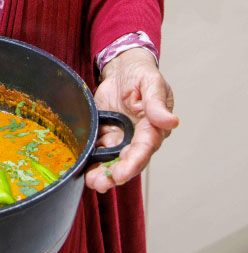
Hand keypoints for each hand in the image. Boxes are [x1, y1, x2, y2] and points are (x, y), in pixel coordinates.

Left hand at [84, 47, 178, 192]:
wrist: (123, 67)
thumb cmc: (141, 74)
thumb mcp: (151, 83)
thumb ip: (156, 103)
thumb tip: (170, 121)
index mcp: (152, 127)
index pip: (144, 149)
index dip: (132, 163)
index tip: (120, 174)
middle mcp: (137, 138)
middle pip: (127, 161)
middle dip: (114, 175)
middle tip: (100, 184)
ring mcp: (120, 137)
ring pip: (112, 161)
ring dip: (102, 174)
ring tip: (91, 182)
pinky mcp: (105, 133)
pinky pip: (97, 150)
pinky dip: (90, 161)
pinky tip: (81, 169)